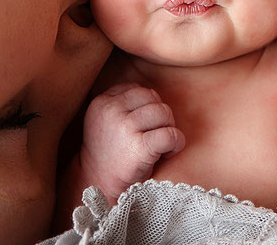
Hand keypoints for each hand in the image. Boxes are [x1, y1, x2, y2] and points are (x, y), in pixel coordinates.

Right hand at [79, 83, 184, 200]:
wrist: (99, 186)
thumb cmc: (110, 153)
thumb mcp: (106, 121)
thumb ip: (122, 104)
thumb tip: (153, 95)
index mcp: (102, 102)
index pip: (137, 89)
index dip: (147, 106)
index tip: (144, 125)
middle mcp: (111, 111)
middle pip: (152, 97)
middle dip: (160, 115)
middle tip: (155, 135)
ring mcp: (124, 127)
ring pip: (163, 112)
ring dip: (169, 128)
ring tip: (161, 145)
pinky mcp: (139, 147)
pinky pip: (170, 134)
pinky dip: (176, 143)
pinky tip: (168, 152)